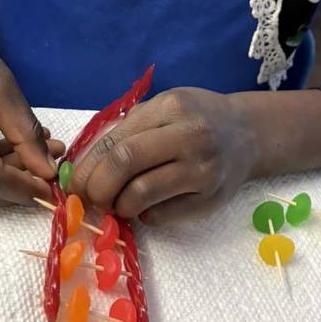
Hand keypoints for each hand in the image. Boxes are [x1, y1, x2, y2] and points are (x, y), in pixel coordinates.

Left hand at [69, 88, 257, 226]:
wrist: (247, 133)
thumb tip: (84, 162)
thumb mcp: (165, 106)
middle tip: (89, 196)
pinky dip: (143, 215)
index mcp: (171, 107)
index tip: (73, 182)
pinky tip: (145, 205)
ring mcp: (202, 170)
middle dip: (96, 186)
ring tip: (116, 202)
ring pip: (140, 194)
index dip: (87, 166)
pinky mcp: (209, 199)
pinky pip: (160, 215)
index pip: (116, 140)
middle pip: (124, 164)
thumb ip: (129, 128)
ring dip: (117, 205)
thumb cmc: (197, 117)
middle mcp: (189, 136)